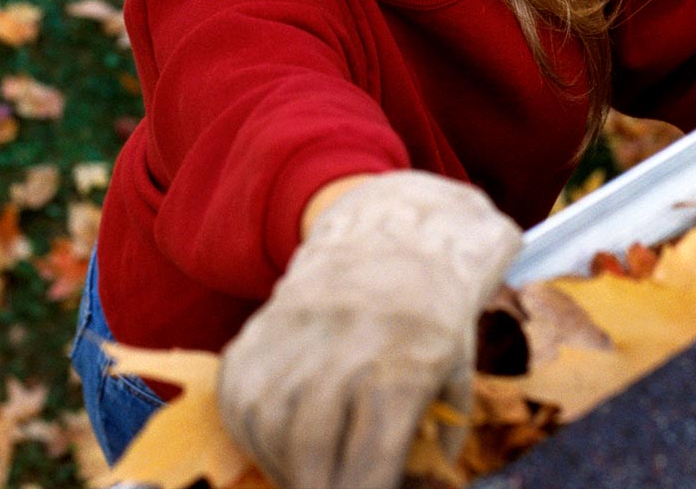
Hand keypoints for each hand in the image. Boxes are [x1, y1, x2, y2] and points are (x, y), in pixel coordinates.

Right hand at [217, 171, 521, 488]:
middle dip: (316, 488)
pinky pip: (237, 399)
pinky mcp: (258, 330)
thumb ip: (440, 438)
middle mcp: (341, 343)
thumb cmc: (434, 314)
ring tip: (306, 476)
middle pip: (309, 445)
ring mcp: (292, 331)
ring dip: (282, 467)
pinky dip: (252, 437)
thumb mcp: (457, 373)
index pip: (370, 458)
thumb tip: (417, 484)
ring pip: (265, 424)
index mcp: (403, 361)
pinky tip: (278, 449)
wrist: (391, 232)